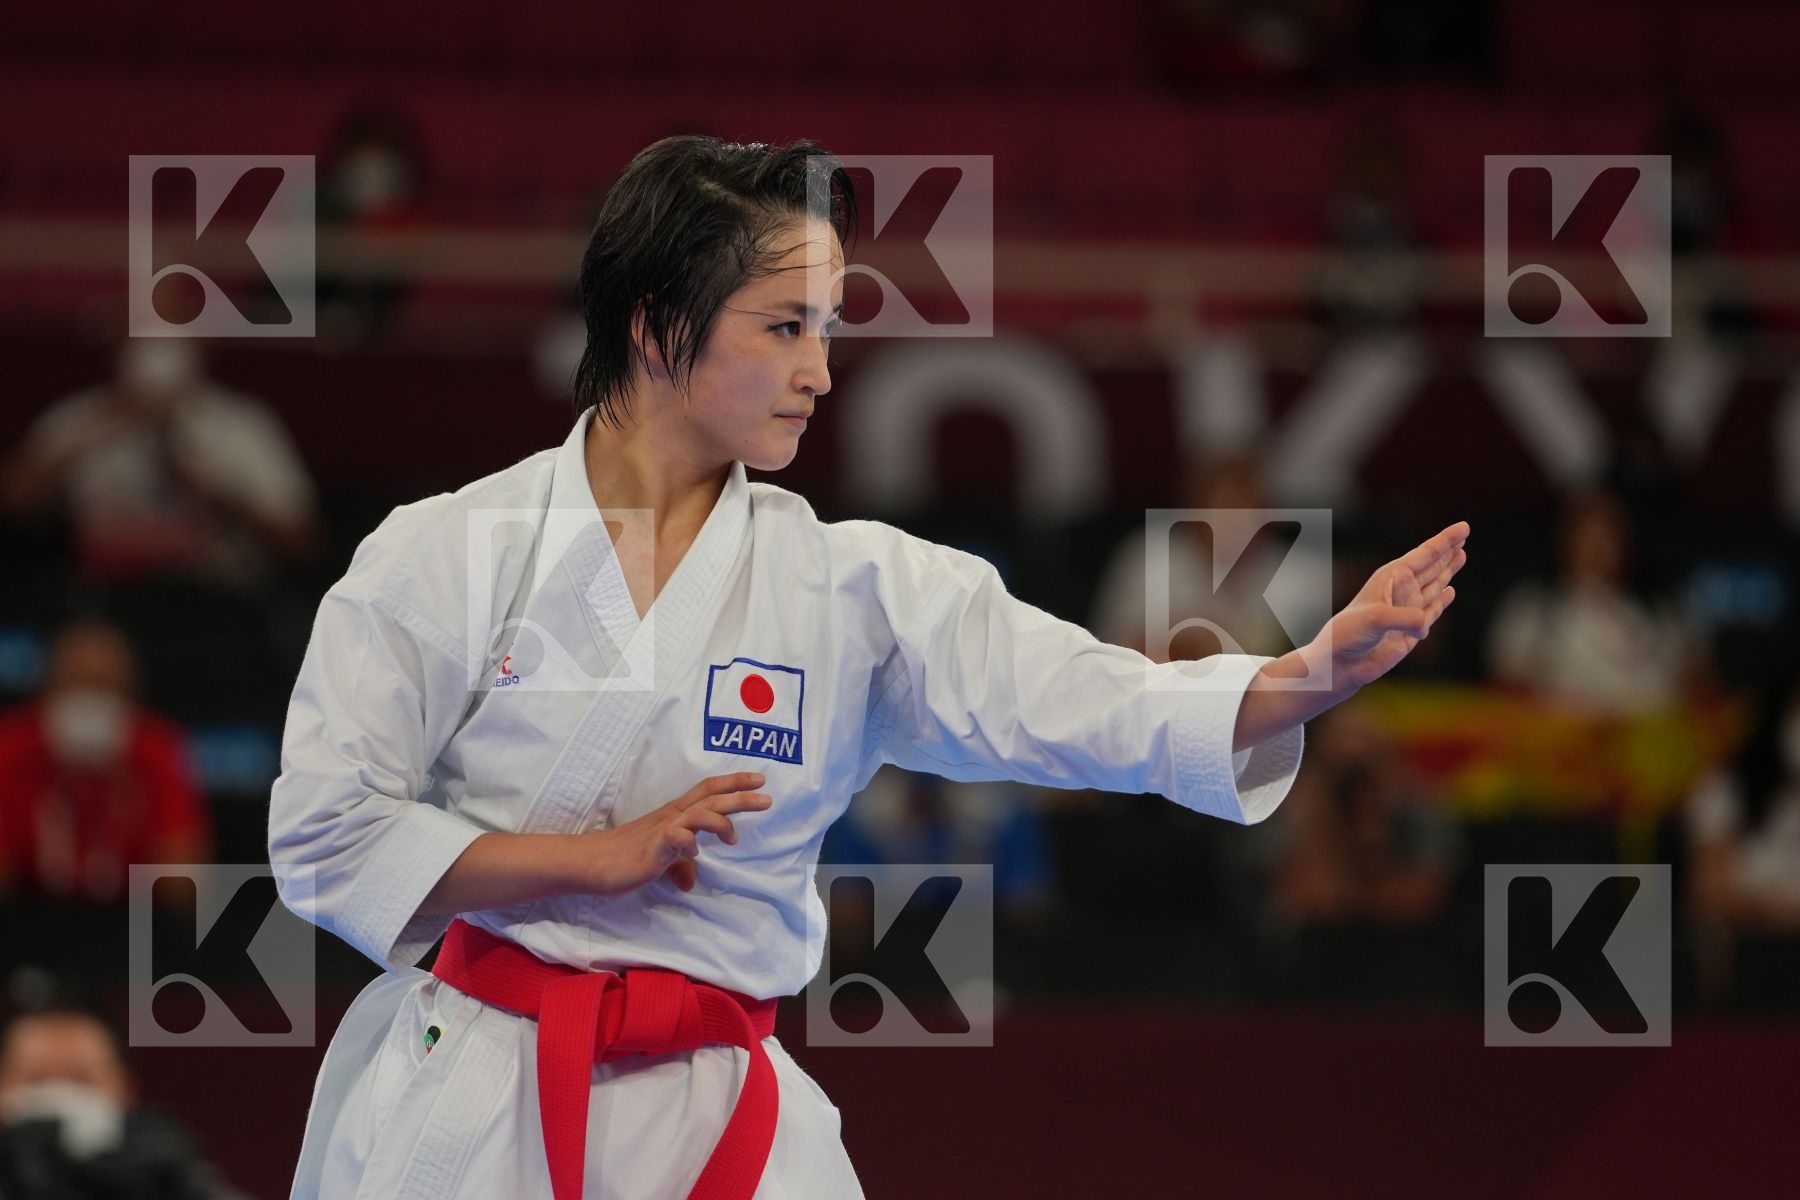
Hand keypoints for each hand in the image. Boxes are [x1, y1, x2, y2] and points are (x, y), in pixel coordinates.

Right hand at [589, 772, 772, 895]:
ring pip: (699, 813)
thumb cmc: (623, 859)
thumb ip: (678, 866)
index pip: (708, 791)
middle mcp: (671, 816)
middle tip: (767, 798)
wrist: (589, 862)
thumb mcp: (659, 862)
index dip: (734, 783)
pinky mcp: (652, 848)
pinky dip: (689, 842)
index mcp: (674, 814)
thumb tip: (691, 882)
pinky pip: (675, 838)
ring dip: (721, 820)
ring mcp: (662, 830)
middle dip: (741, 797)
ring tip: (734, 838)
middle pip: (711, 798)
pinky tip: (695, 852)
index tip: (759, 780)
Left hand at [1314, 521, 1467, 692]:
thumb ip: (1404, 618)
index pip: (1424, 554)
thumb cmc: (1348, 634)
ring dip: (1448, 571)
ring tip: (1461, 556)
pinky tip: (1450, 591)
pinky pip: (1433, 611)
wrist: (1340, 663)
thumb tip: (1424, 624)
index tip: (1464, 527)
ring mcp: (1407, 610)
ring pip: (1434, 584)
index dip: (1444, 541)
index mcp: (1391, 578)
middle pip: (1432, 565)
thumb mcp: (1376, 619)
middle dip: (1448, 551)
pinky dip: (1443, 601)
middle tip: (1464, 535)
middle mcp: (1401, 591)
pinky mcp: (1411, 631)